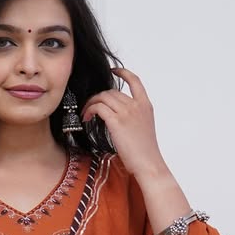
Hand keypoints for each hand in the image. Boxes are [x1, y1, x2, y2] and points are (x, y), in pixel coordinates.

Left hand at [81, 67, 166, 181]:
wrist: (148, 164)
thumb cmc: (145, 152)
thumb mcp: (144, 128)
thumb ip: (133, 117)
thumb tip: (117, 115)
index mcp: (145, 105)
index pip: (135, 81)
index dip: (123, 73)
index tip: (113, 71)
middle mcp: (136, 105)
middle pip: (112, 91)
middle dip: (98, 97)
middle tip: (90, 108)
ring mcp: (127, 112)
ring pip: (103, 97)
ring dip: (91, 103)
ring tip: (86, 114)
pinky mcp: (117, 122)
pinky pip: (99, 107)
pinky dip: (90, 110)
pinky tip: (87, 117)